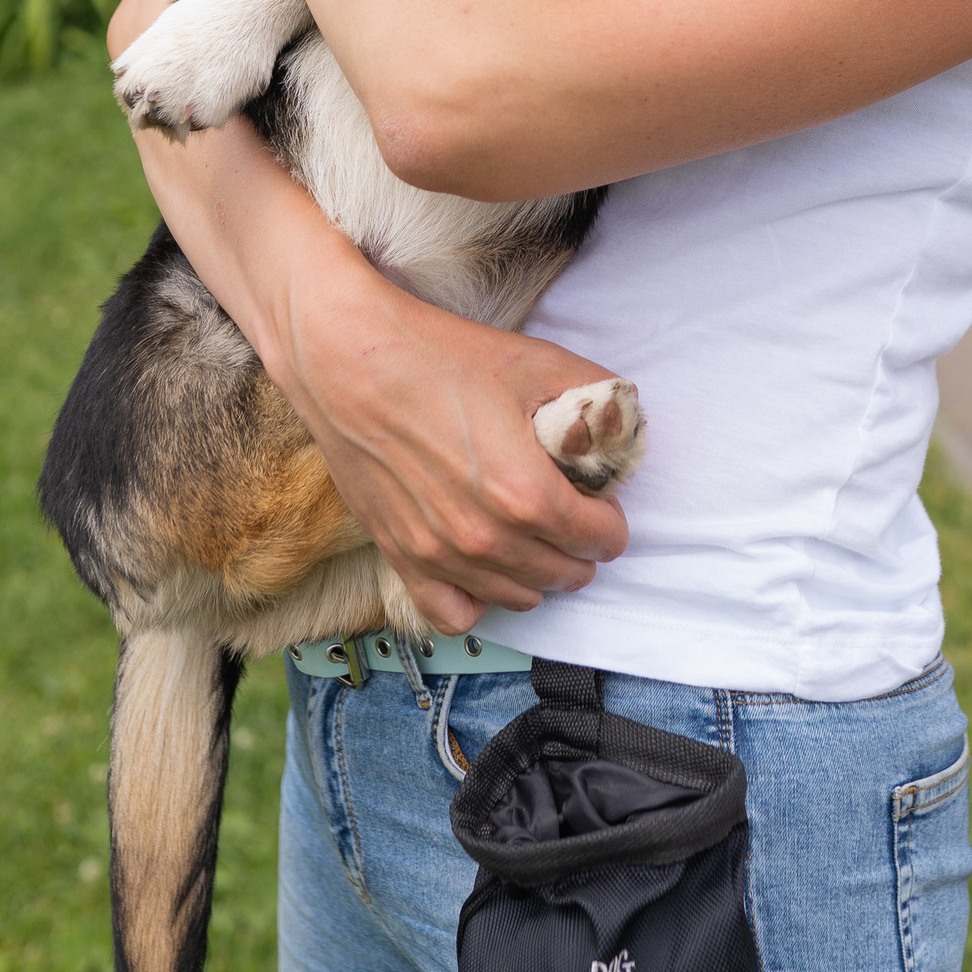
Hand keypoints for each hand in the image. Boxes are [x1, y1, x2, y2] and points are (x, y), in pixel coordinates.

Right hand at [275, 233, 629, 633]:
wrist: (349, 359)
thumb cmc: (440, 356)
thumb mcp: (536, 363)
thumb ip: (594, 400)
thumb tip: (622, 426)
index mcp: (527, 494)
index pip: (602, 539)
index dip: (610, 515)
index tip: (599, 495)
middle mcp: (485, 539)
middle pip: (567, 574)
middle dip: (581, 545)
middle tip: (571, 509)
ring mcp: (439, 556)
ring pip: (519, 598)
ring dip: (539, 571)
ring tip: (532, 533)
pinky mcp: (400, 557)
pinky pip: (453, 615)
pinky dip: (478, 598)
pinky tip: (483, 563)